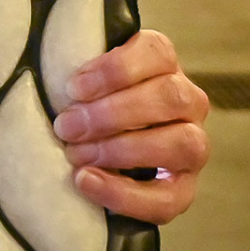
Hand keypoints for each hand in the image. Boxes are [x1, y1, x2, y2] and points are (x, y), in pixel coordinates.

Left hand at [53, 29, 208, 223]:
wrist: (99, 161)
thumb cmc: (86, 111)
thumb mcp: (84, 87)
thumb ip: (79, 80)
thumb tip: (55, 81)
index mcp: (163, 67)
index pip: (157, 52)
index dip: (116, 68)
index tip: (73, 87)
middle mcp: (188, 102)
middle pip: (170, 96)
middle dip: (112, 114)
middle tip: (67, 127)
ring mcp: (193, 147)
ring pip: (182, 144)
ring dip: (122, 150)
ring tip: (76, 155)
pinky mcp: (183, 189)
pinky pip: (168, 198)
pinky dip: (123, 193)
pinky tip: (86, 182)